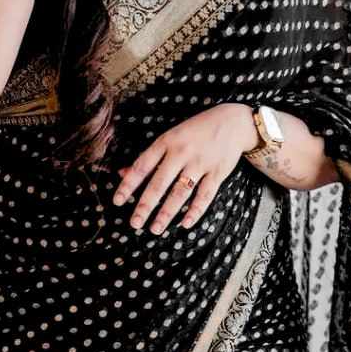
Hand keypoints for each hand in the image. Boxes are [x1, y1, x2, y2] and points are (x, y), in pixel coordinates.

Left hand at [111, 104, 257, 234]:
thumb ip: (149, 157)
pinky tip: (184, 224)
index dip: (129, 184)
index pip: (142, 166)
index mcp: (166, 141)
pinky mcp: (218, 172)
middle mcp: (182, 152)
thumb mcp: (170, 137)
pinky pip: (205, 195)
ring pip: (181, 192)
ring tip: (155, 229)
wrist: (233, 122)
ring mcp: (200, 163)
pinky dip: (195, 211)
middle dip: (146, 205)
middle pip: (160, 183)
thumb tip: (122, 173)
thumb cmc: (196, 131)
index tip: (118, 201)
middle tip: (135, 223)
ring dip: (167, 213)